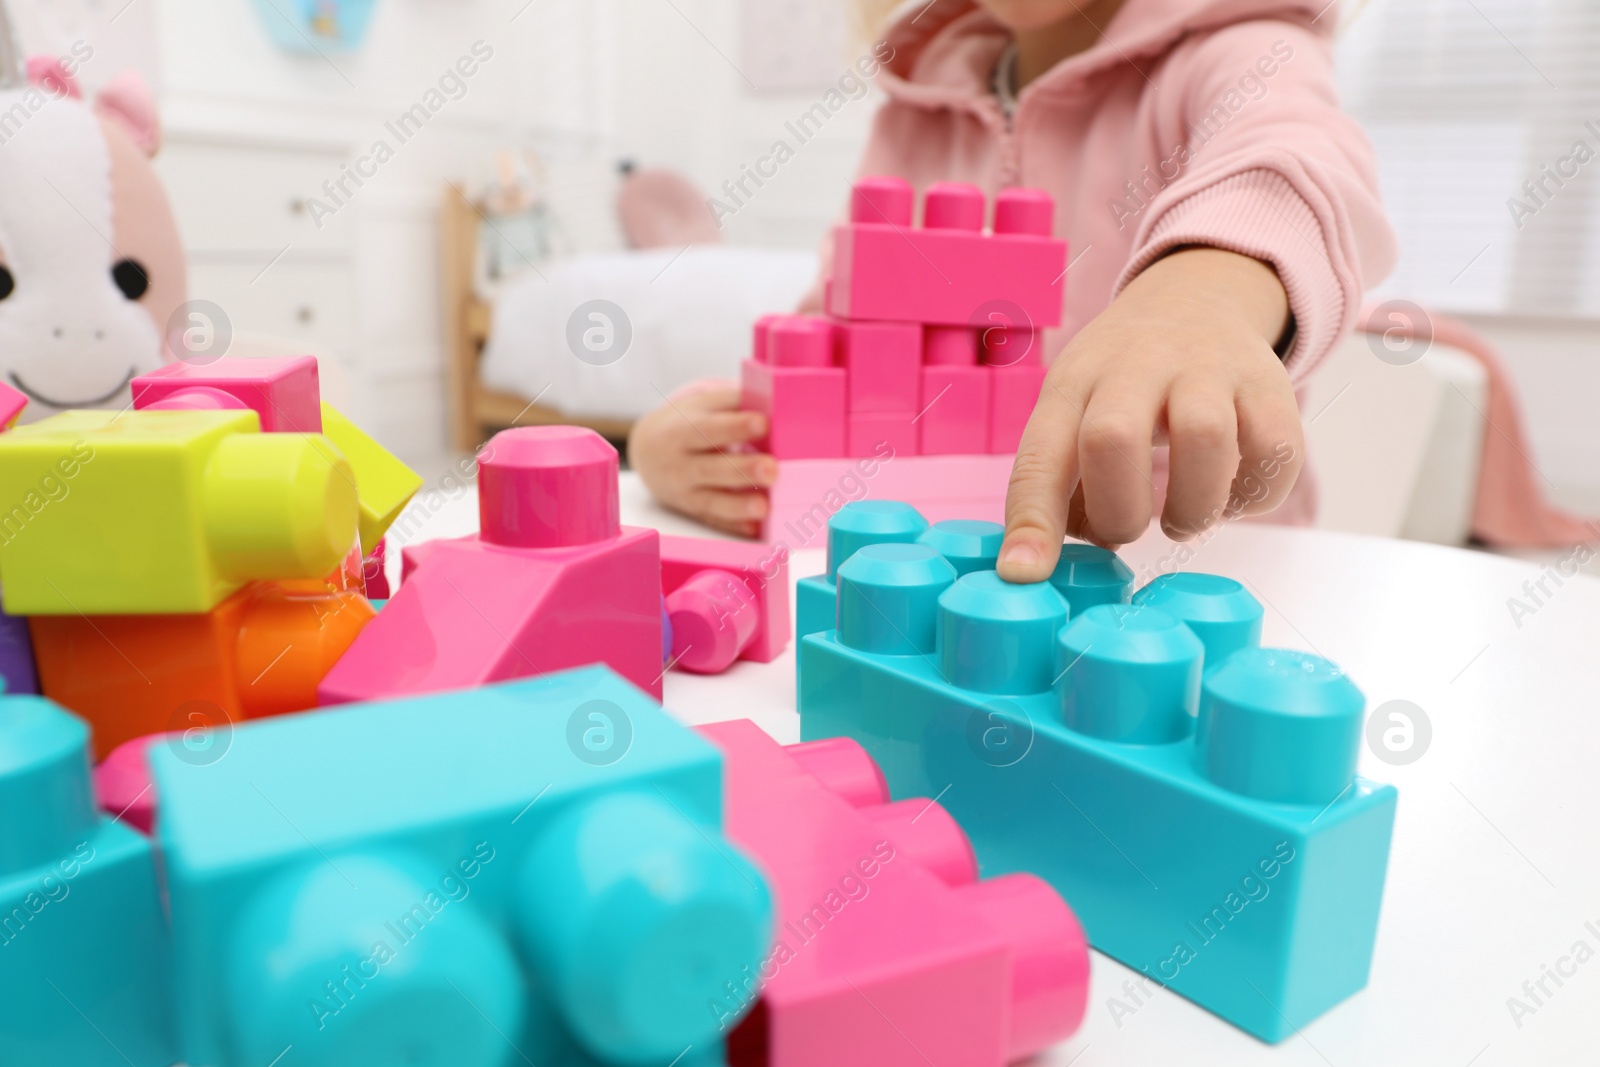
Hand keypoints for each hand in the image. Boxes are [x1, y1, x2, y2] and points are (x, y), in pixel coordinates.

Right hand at [628, 385, 775, 537]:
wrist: (648, 451)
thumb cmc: (688, 422)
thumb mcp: (703, 405)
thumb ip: (734, 402)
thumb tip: (774, 400)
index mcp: (683, 430)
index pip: (710, 429)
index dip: (736, 426)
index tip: (763, 423)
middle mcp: (681, 463)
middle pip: (711, 468)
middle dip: (742, 470)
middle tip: (772, 469)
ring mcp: (685, 491)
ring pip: (711, 501)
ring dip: (738, 506)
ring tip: (763, 507)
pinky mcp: (694, 511)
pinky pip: (714, 521)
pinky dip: (733, 526)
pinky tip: (754, 529)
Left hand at [998, 247, 1302, 581]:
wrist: (1195, 299)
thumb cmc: (1120, 386)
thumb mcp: (1073, 413)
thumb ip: (1062, 485)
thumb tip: (1049, 562)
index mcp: (1074, 382)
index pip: (1041, 453)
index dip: (1032, 519)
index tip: (1024, 575)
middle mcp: (1136, 366)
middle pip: (1114, 439)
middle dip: (1119, 512)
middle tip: (1128, 528)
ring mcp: (1207, 369)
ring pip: (1204, 440)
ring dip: (1192, 509)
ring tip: (1183, 520)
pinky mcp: (1270, 385)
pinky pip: (1275, 452)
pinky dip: (1253, 497)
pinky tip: (1230, 494)